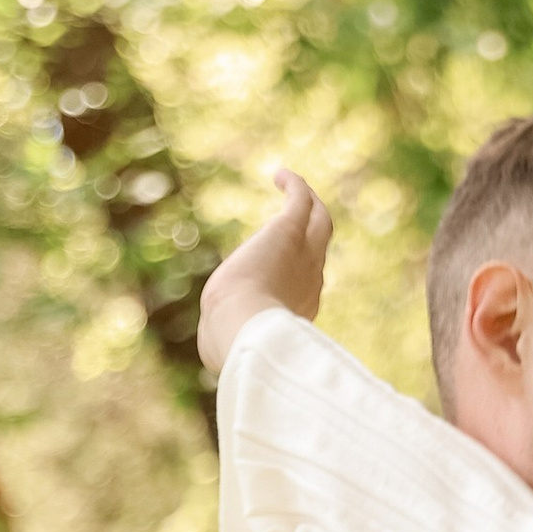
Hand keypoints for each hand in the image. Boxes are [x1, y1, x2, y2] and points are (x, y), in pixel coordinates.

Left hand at [198, 166, 332, 380]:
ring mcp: (306, 253)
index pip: (306, 286)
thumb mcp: (226, 349)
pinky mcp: (290, 230)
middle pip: (320, 248)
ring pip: (319, 220)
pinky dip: (294, 185)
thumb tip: (212, 357)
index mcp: (299, 310)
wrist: (243, 326)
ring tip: (294, 187)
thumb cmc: (231, 341)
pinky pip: (301, 200)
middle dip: (313, 234)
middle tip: (304, 216)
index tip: (283, 270)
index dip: (299, 275)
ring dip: (310, 203)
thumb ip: (223, 349)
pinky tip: (278, 174)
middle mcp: (311, 280)